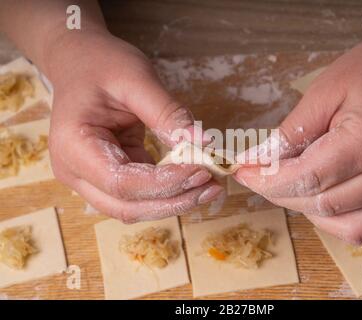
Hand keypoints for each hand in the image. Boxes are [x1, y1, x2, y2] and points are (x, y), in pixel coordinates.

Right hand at [47, 31, 222, 222]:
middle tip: (211, 186)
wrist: (80, 63)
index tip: (200, 170)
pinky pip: (138, 194)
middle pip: (126, 206)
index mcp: (74, 145)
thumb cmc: (102, 65)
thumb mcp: (137, 80)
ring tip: (208, 187)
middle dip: (173, 201)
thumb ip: (168, 114)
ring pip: (133, 208)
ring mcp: (89, 178)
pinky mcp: (108, 175)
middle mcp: (76, 171)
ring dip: (172, 202)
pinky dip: (167, 191)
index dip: (164, 183)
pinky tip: (193, 180)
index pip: (121, 182)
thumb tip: (203, 144)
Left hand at [236, 20, 361, 262]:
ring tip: (297, 188)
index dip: (267, 179)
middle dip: (281, 194)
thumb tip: (256, 161)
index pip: (307, 178)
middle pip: (324, 205)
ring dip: (314, 214)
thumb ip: (290, 132)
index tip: (243, 173)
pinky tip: (351, 219)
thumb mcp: (324, 90)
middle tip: (261, 176)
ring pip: (352, 229)